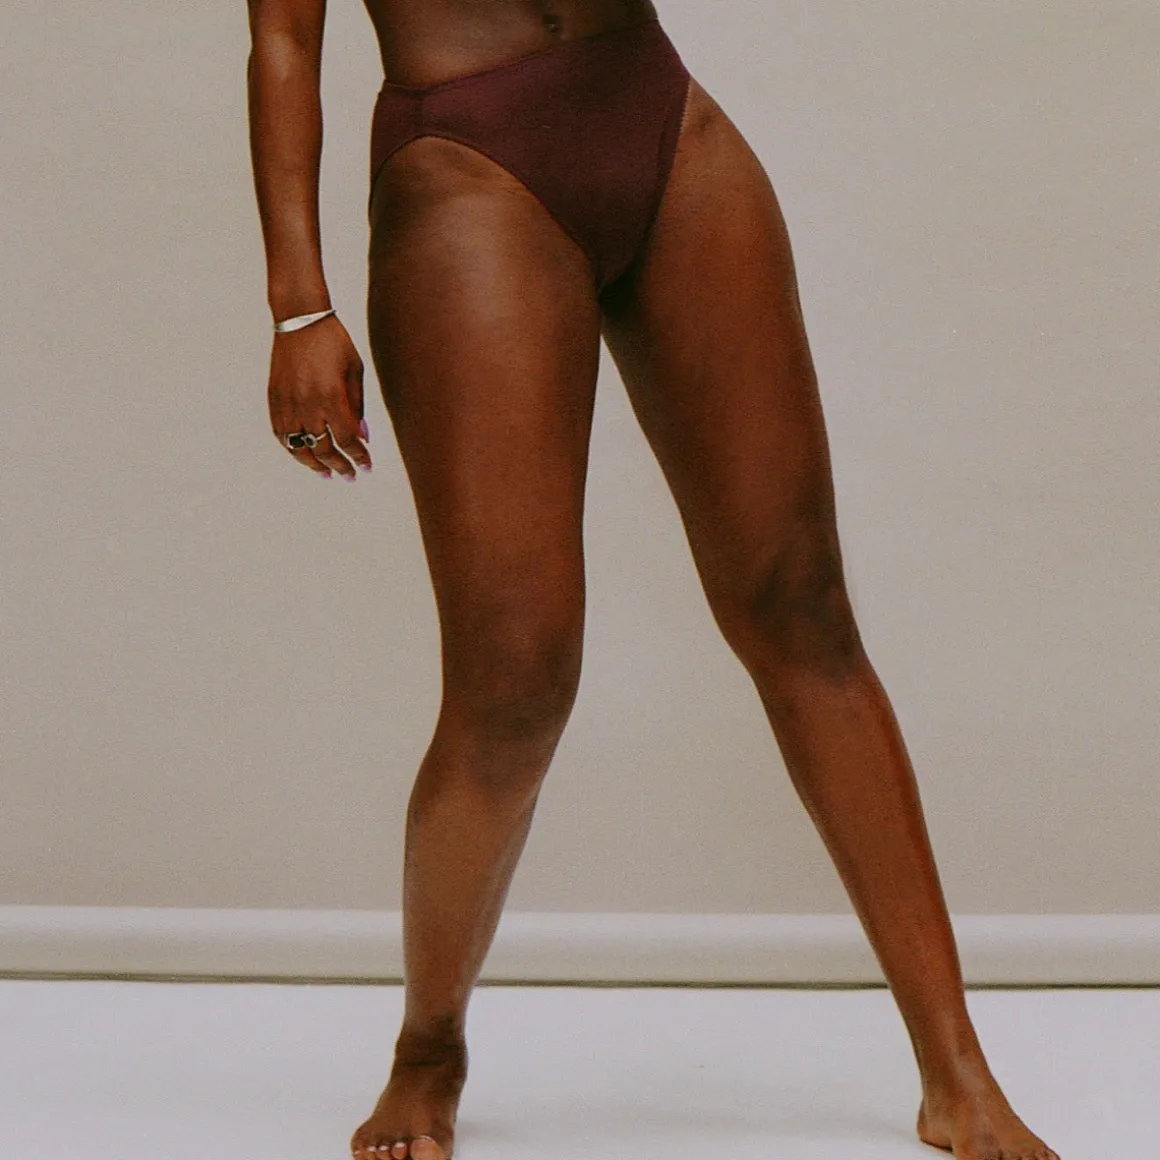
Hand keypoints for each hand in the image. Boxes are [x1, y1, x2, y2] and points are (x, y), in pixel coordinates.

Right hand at [267, 314, 372, 478]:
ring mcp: (288, 402)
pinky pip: (281, 433)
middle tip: (349, 476)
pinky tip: (302, 454)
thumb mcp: (355, 371)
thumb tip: (362, 437)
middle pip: (324, 449)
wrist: (300, 319)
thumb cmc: (334, 342)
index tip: (366, 467)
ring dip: (314, 464)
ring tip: (326, 473)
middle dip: (340, 466)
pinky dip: (292, 448)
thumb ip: (357, 407)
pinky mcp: (274, 398)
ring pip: (298, 447)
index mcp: (331, 397)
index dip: (358, 457)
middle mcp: (307, 404)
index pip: (347, 440)